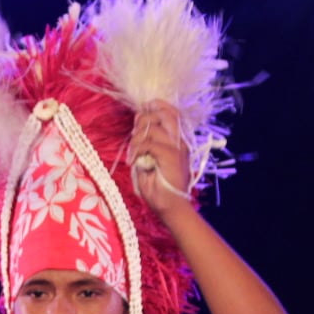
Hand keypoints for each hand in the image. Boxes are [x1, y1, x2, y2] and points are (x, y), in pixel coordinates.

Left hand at [129, 102, 191, 218]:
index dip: (156, 106)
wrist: (171, 207)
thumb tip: (137, 125)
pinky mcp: (171, 156)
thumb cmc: (159, 187)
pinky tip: (133, 161)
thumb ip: (147, 141)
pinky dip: (136, 150)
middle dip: (144, 118)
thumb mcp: (150, 159)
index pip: (171, 112)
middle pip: (164, 113)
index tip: (141, 112)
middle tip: (134, 135)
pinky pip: (149, 143)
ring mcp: (177, 148)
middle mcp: (180, 141)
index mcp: (178, 140)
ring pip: (152, 128)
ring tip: (132, 154)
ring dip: (136, 139)